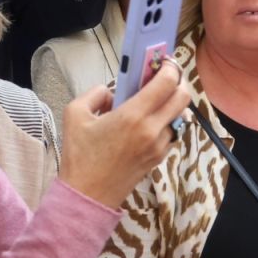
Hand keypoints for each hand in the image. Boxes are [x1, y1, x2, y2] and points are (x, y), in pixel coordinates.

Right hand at [59, 71, 192, 207]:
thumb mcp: (75, 114)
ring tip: (157, 98)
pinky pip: (173, 132)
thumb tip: (112, 92)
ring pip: (181, 116)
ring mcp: (159, 146)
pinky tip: (151, 120)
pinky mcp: (159, 158)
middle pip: (183, 97)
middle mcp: (151, 130)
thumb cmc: (80, 156)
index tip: (165, 61)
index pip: (166, 83)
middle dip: (179, 81)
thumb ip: (95, 93)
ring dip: (173, 102)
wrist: (88, 196)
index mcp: (132, 116)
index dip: (170, 67)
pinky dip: (168, 121)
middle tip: (167, 75)